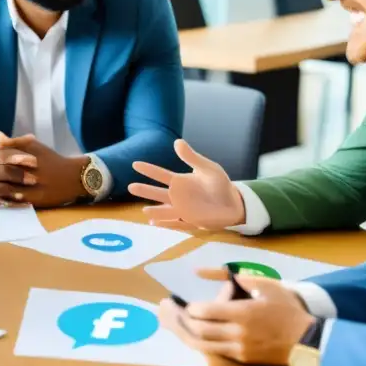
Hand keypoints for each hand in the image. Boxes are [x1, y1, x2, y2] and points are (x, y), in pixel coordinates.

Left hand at [0, 131, 86, 207]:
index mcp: (28, 156)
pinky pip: (14, 201)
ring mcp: (32, 186)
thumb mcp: (35, 147)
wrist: (73, 178)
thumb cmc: (52, 160)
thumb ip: (15, 142)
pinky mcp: (35, 200)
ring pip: (6, 187)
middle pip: (2, 170)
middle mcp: (29, 171)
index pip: (4, 154)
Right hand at [0, 148, 37, 202]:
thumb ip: (10, 145)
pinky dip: (7, 202)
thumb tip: (32, 137)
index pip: (1, 155)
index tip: (34, 161)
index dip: (17, 158)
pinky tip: (19, 204)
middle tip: (33, 179)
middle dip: (17, 176)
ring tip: (28, 193)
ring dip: (12, 191)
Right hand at [128, 139, 244, 230]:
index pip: (160, 174)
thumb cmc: (220, 185)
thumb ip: (192, 157)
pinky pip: (176, 223)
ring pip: (164, 210)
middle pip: (158, 193)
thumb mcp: (208, 168)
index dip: (148, 169)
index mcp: (180, 181)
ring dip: (155, 211)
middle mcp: (178, 196)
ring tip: (145, 210)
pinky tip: (156, 224)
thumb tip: (176, 142)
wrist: (234, 203)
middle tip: (130, 187)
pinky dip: (167, 224)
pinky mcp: (190, 221)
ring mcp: (183, 209)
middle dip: (145, 190)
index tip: (135, 164)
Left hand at [157, 269, 312, 365]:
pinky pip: (214, 351)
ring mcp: (238, 349)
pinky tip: (191, 334)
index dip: (190, 308)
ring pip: (202, 345)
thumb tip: (208, 272)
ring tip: (172, 324)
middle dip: (180, 321)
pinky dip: (200, 343)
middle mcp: (237, 333)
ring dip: (184, 334)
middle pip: (198, 330)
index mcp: (242, 313)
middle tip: (169, 312)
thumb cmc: (287, 310)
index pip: (204, 312)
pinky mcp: (241, 359)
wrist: (307, 341)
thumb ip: (238, 278)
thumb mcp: (267, 285)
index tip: (186, 303)